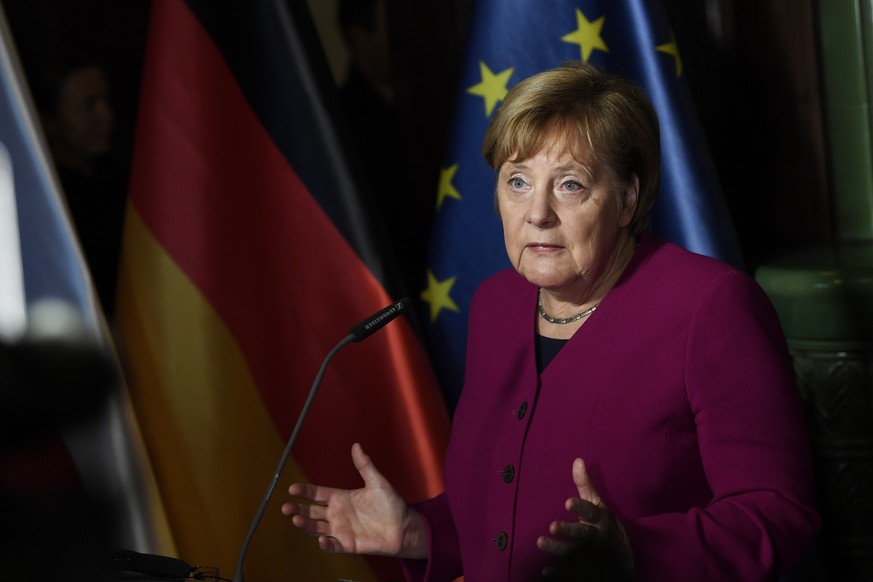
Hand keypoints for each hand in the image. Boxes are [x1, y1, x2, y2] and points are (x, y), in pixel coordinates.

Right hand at [280, 442, 426, 558]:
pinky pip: (334, 545)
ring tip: (296, 521)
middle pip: (311, 512)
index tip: (293, 489)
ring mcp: (341, 530)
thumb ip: (365, 465)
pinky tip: (321, 540)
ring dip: (306, 526)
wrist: (403, 526)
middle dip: (298, 510)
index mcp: (341, 498)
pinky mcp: (349, 544)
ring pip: (317, 528)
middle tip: (286, 508)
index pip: (317, 494)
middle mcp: (337, 514)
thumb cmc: (391, 504)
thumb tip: (356, 446)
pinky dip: (326, 545)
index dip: (305, 492)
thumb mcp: (377, 482)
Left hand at [537, 458, 632, 579]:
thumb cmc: (606, 526)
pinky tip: (545, 571)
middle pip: (582, 533)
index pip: (591, 511)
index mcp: (600, 519)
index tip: (567, 502)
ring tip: (540, 542)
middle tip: (552, 526)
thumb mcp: (600, 505)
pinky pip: (571, 571)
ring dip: (557, 548)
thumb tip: (577, 460)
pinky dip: (558, 572)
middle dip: (568, 530)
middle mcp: (596, 536)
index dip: (580, 507)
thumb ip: (586, 486)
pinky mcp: (584, 567)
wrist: (622, 559)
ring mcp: (590, 554)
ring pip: (573, 551)